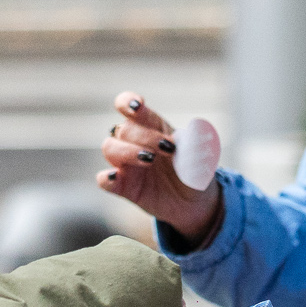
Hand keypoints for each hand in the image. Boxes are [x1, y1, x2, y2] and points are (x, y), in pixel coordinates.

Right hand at [98, 93, 220, 245]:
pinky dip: (106, 177)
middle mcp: (135, 143)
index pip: (130, 107)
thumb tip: (195, 130)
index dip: (128, 103)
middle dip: (145, 136)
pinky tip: (115, 177)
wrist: (195, 203)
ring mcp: (127, 165)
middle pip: (124, 129)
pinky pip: (104, 180)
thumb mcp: (201, 157)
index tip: (137, 107)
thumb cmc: (195, 172)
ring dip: (127, 151)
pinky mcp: (123, 186)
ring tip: (150, 160)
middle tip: (168, 148)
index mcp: (152, 127)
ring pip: (110, 148)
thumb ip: (196, 145)